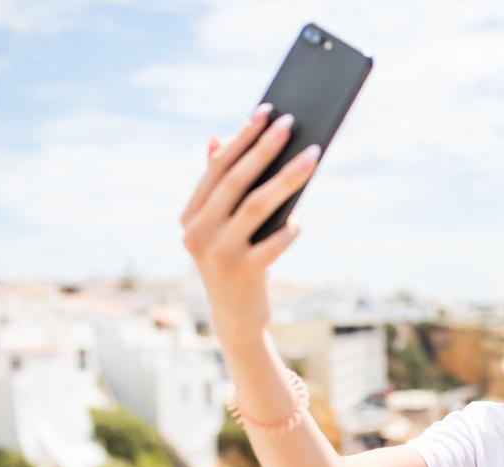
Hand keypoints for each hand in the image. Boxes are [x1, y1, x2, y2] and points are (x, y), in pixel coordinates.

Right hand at [179, 103, 321, 346]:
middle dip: (265, 148)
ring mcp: (218, 253)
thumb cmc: (235, 262)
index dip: (242, 137)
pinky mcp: (242, 272)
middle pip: (236, 181)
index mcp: (190, 216)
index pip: (217, 167)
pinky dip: (289, 228)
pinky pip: (273, 242)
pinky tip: (300, 219)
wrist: (235, 318)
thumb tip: (216, 139)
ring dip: (288, 178)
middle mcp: (196, 232)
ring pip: (257, 206)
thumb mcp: (221, 227)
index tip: (265, 112)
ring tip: (313, 156)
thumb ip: (219, 189)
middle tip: (291, 123)